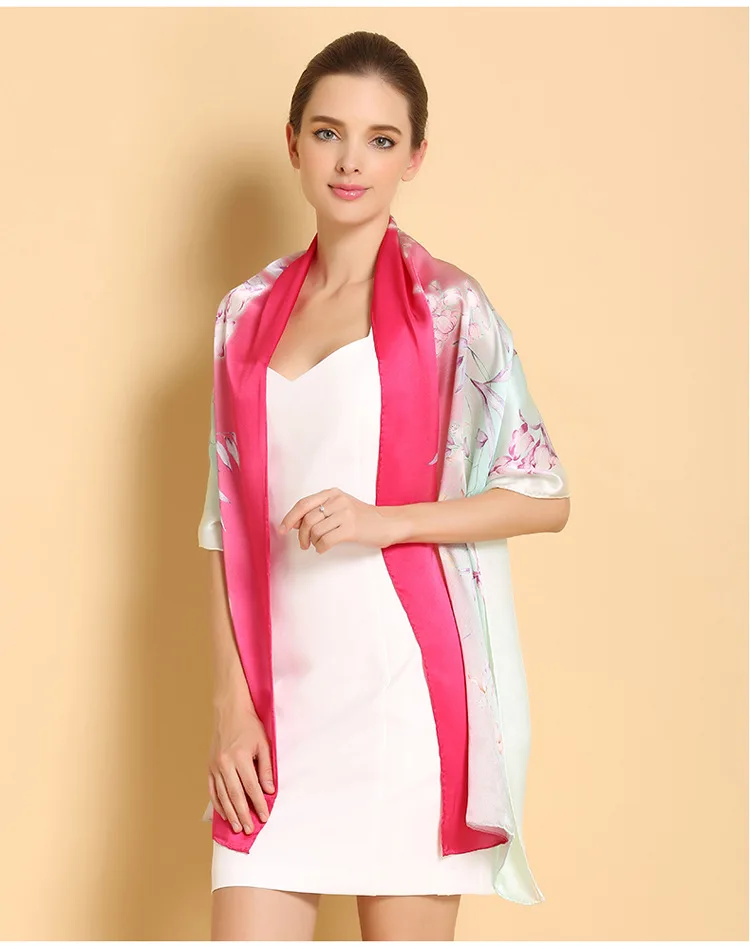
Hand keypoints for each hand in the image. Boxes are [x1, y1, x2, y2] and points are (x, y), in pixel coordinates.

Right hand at [208, 696, 274, 833]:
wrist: (229, 711)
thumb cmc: (249, 726)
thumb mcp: (264, 744)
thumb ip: (266, 769)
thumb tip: (268, 791)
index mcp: (241, 757)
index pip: (251, 787)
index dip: (258, 804)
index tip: (264, 817)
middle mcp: (225, 763)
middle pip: (235, 796)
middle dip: (243, 814)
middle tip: (249, 829)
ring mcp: (215, 766)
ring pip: (223, 796)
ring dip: (230, 813)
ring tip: (236, 827)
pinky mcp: (209, 767)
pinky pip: (213, 790)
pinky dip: (218, 804)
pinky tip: (224, 814)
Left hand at [278, 487, 404, 552]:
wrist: (388, 523)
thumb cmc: (363, 518)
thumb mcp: (341, 507)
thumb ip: (320, 511)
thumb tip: (296, 523)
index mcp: (332, 493)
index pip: (303, 504)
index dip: (289, 518)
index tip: (282, 529)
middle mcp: (337, 500)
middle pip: (307, 519)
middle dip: (300, 535)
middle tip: (303, 544)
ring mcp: (345, 514)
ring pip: (315, 530)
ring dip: (312, 542)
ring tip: (317, 545)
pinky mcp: (351, 528)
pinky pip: (326, 540)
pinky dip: (320, 547)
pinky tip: (323, 549)